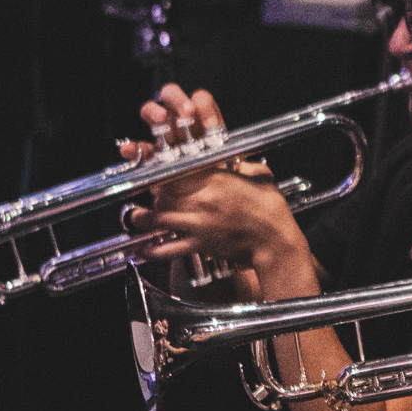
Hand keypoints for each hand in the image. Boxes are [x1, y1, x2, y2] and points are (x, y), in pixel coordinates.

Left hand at [116, 83, 304, 272]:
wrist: (274, 238)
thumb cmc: (269, 207)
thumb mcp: (258, 174)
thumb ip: (241, 165)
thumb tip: (235, 160)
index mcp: (212, 177)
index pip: (174, 168)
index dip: (156, 169)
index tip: (150, 170)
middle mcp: (200, 199)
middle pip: (160, 192)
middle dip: (149, 195)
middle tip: (145, 195)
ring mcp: (198, 222)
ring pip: (158, 219)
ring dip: (142, 219)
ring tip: (136, 218)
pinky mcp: (200, 244)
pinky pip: (169, 249)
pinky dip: (152, 250)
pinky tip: (143, 249)